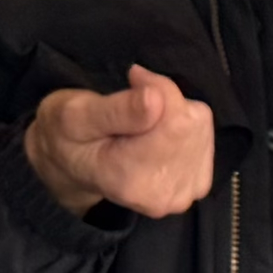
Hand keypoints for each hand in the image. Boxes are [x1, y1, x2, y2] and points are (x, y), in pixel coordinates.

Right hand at [25, 65, 213, 220]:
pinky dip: (185, 126)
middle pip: (190, 123)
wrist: (72, 167)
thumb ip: (116, 110)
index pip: (175, 120)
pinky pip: (205, 138)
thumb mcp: (75, 115)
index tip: (134, 78)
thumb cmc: (68, 136)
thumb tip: (156, 99)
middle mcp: (160, 195)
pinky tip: (159, 133)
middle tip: (134, 101)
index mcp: (130, 178)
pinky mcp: (194, 187)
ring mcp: (181, 195)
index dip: (159, 87)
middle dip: (166, 100)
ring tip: (143, 120)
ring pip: (199, 127)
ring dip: (175, 113)